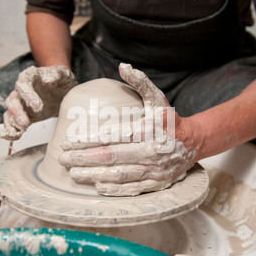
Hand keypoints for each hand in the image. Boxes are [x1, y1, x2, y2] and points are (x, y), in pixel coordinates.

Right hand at [1, 65, 76, 139]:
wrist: (64, 89)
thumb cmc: (62, 79)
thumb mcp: (63, 74)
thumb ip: (56, 75)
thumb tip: (48, 81)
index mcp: (29, 76)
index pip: (23, 84)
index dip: (28, 96)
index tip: (38, 107)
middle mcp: (21, 89)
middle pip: (13, 100)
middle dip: (17, 112)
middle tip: (25, 123)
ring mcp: (21, 103)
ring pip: (10, 112)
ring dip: (13, 122)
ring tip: (20, 131)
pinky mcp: (24, 115)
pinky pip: (13, 122)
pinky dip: (12, 130)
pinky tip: (14, 137)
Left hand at [58, 63, 197, 195]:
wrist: (193, 143)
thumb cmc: (170, 122)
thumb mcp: (158, 99)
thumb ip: (141, 82)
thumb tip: (123, 66)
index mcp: (148, 130)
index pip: (111, 136)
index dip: (87, 140)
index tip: (68, 142)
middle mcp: (150, 151)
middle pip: (110, 157)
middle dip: (83, 159)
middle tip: (62, 159)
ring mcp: (154, 170)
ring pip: (118, 175)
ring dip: (93, 174)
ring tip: (73, 173)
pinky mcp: (156, 183)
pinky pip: (131, 189)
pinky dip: (113, 189)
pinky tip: (96, 186)